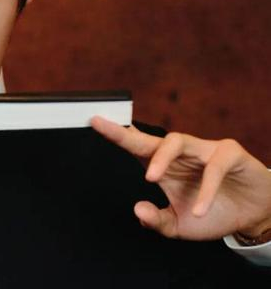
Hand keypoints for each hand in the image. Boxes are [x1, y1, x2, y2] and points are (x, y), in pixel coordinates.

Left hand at [90, 116, 270, 240]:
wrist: (253, 215)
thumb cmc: (212, 213)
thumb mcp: (180, 226)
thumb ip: (157, 221)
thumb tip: (138, 210)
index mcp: (162, 165)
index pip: (136, 146)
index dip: (115, 133)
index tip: (94, 122)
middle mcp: (180, 153)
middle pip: (150, 138)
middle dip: (126, 133)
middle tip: (105, 129)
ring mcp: (204, 149)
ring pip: (177, 141)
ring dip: (161, 158)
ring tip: (150, 178)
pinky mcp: (230, 154)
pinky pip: (214, 167)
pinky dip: (206, 189)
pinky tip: (199, 209)